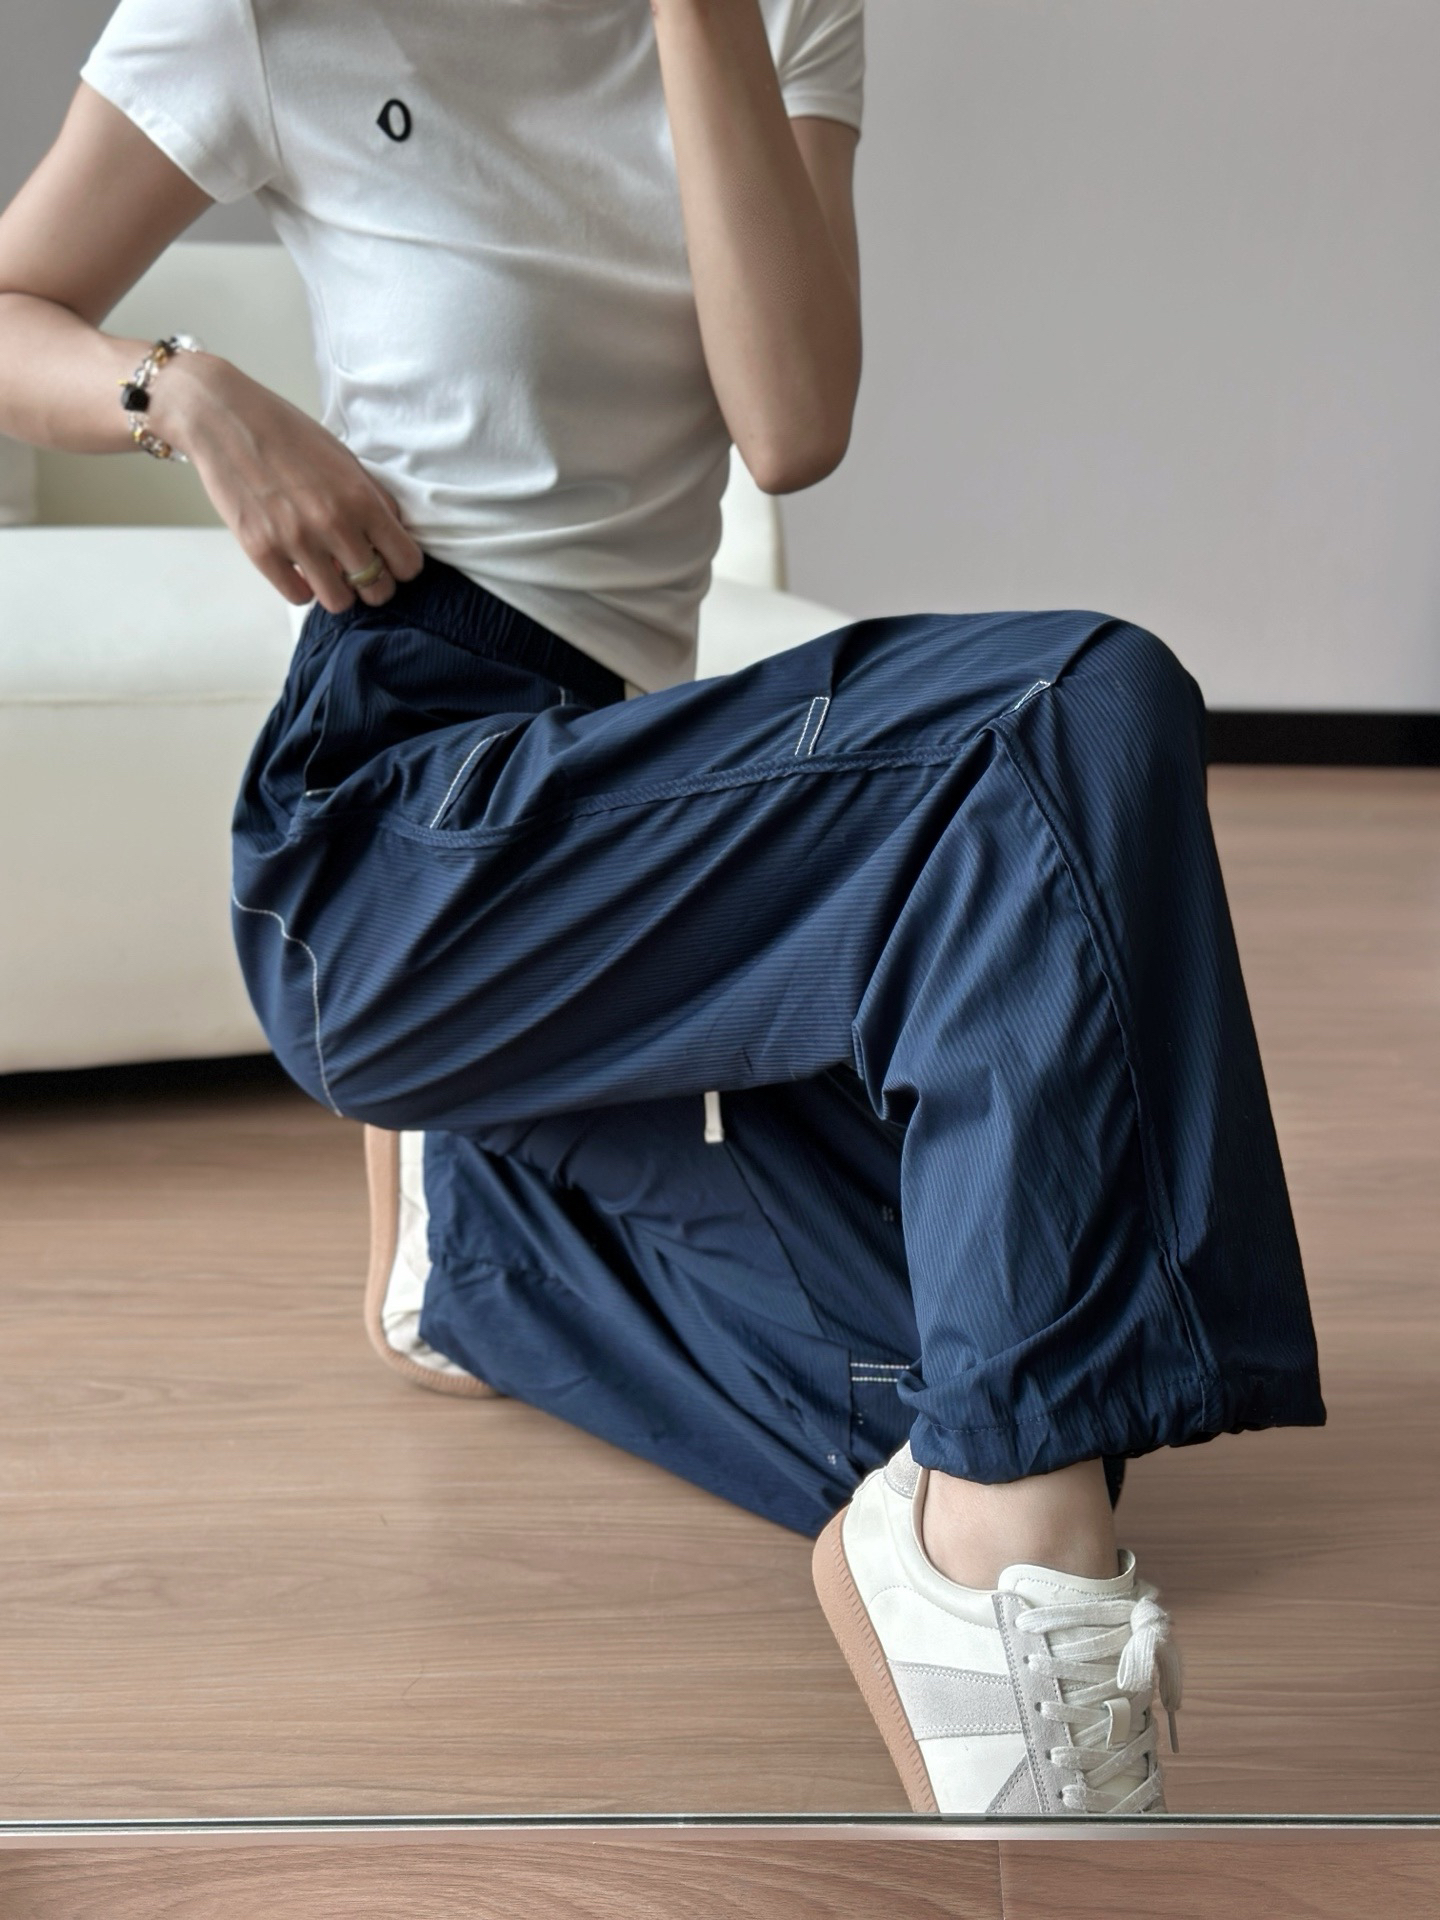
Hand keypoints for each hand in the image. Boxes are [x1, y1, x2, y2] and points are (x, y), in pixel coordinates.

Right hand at [150, 351, 424, 613]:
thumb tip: (394, 532)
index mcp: (362, 499)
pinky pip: (298, 597)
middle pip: (378, 590)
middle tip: (359, 569)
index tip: (389, 559)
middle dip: (373, 583)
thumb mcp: (344, 458)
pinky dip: (302, 587)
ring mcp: (296, 541)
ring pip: (339, 602)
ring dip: (338, 590)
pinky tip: (298, 567)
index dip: (402, 566)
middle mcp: (334, 525)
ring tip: (327, 569)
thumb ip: (373, 497)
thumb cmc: (287, 433)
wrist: (225, 418)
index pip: (407, 563)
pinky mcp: (261, 551)